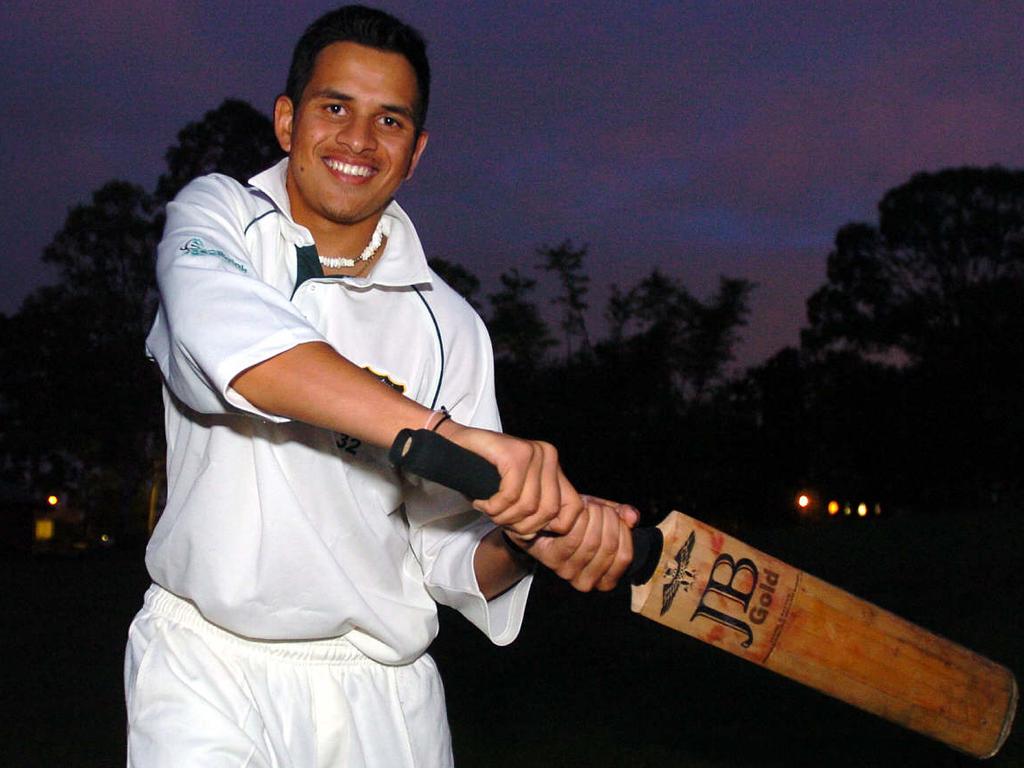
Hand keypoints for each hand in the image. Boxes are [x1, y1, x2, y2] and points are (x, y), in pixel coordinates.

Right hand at [441, 423, 582, 537]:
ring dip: (502, 517)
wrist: (452, 444)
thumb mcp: (515, 495)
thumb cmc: (482, 473)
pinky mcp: (515, 454)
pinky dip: (492, 507)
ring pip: (528, 506)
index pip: (573, 508)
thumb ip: (533, 512)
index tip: (521, 528)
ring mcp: (533, 452)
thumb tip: (536, 535)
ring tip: (488, 509)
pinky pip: (510, 496)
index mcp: (554, 465)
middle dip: (521, 525)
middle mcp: (548, 455)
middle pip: (548, 511)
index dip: (547, 527)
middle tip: (499, 519)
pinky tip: (481, 502)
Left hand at [507, 495, 638, 591]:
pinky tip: (574, 513)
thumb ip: (621, 516)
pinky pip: (573, 537)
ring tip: (587, 508)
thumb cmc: (576, 520)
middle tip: (599, 508)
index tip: (617, 516)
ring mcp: (568, 572)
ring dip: (592, 518)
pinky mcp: (552, 559)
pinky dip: (577, 520)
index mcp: (605, 578)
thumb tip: (633, 517)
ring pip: (592, 542)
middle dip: (608, 520)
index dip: (624, 532)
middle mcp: (587, 581)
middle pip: (608, 547)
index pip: (624, 557)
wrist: (542, 522)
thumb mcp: (604, 516)